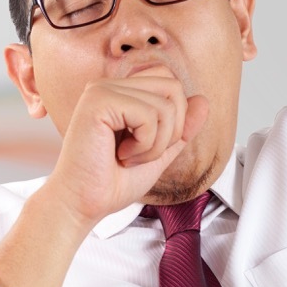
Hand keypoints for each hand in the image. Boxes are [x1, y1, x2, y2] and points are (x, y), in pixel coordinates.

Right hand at [42, 66, 209, 229]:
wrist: (82, 204)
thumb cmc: (110, 183)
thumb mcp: (157, 154)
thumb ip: (181, 128)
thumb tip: (204, 100)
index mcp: (118, 92)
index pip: (169, 81)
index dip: (175, 116)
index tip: (148, 146)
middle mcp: (108, 84)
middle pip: (173, 86)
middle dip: (171, 129)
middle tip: (142, 154)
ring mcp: (101, 90)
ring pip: (165, 103)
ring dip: (156, 143)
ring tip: (129, 157)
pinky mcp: (98, 101)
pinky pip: (149, 114)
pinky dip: (145, 144)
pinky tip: (121, 155)